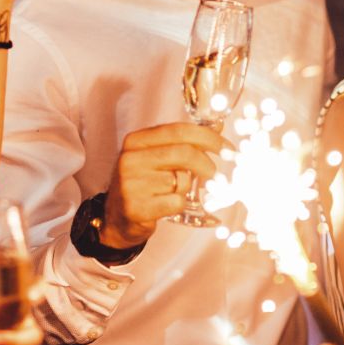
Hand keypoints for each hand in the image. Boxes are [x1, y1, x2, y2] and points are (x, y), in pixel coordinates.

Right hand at [101, 122, 224, 247]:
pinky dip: (180, 204)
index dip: (208, 138)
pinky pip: (176, 202)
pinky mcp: (136, 208)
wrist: (116, 217)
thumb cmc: (143, 183)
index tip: (226, 147)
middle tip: (214, 173)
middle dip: (206, 163)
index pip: (179, 130)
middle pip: (183, 153)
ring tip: (176, 191)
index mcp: (136, 140)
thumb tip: (216, 127)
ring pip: (181, 180)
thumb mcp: (157, 156)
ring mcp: (131, 184)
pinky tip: (168, 205)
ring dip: (187, 188)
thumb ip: (183, 141)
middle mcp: (130, 158)